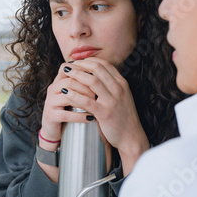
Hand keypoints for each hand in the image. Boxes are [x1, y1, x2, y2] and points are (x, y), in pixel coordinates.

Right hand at [40, 63, 96, 144]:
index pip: (67, 67)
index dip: (82, 70)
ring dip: (84, 101)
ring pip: (68, 97)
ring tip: (96, 104)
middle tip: (100, 93)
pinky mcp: (50, 116)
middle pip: (70, 81)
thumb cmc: (69, 108)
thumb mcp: (74, 93)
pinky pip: (66, 115)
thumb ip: (83, 82)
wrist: (55, 128)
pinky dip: (80, 116)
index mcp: (59, 81)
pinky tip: (90, 118)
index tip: (97, 76)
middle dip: (87, 87)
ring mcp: (50, 102)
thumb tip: (104, 70)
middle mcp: (52, 89)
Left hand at [60, 57, 149, 174]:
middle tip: (68, 65)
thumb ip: (112, 85)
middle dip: (80, 64)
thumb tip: (97, 74)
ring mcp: (112, 101)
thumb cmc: (124, 116)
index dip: (89, 60)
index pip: (104, 64)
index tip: (77, 61)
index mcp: (122, 83)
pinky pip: (87, 101)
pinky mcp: (105, 114)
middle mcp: (118, 89)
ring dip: (76, 75)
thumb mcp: (122, 96)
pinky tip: (66, 92)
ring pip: (92, 81)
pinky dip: (75, 94)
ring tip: (65, 74)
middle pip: (97, 69)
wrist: (131, 136)